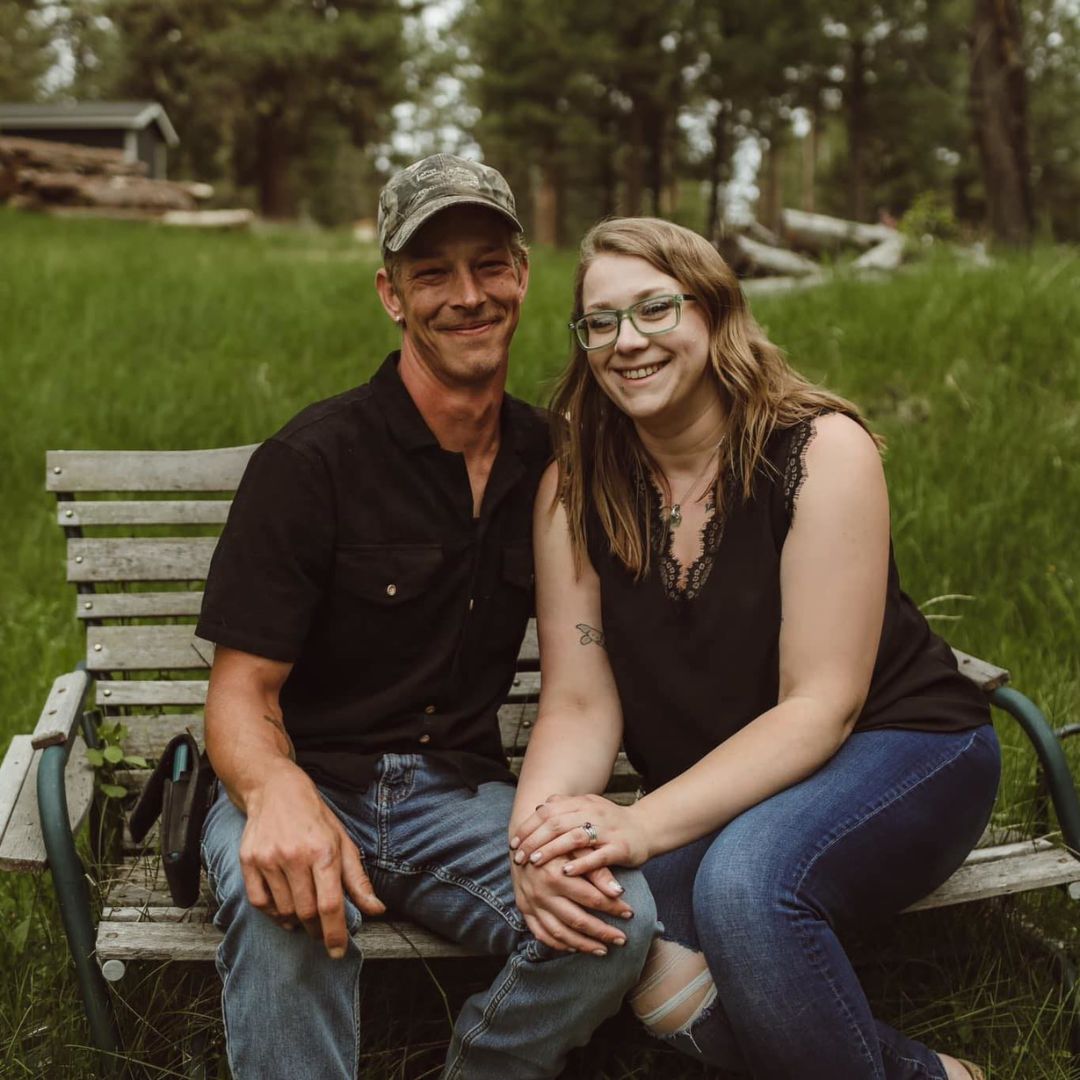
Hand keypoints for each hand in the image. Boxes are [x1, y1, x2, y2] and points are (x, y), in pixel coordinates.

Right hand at [238, 762, 384, 957]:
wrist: (275, 790)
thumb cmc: (314, 818)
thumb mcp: (343, 842)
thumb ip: (358, 880)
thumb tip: (377, 910)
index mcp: (324, 851)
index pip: (330, 904)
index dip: (336, 933)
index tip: (338, 952)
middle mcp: (295, 856)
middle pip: (306, 912)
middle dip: (317, 930)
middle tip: (322, 932)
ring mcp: (269, 859)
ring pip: (284, 910)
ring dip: (297, 922)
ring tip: (305, 916)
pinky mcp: (248, 861)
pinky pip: (260, 902)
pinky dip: (274, 914)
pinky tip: (284, 909)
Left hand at [510, 793, 651, 876]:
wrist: (646, 829)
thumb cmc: (610, 822)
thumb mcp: (587, 808)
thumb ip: (565, 806)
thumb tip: (539, 806)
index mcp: (582, 802)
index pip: (548, 810)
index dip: (529, 826)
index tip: (514, 843)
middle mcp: (593, 812)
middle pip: (557, 823)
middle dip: (535, 840)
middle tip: (519, 857)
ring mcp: (607, 830)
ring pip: (574, 838)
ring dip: (552, 850)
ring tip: (535, 862)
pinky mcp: (621, 847)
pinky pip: (598, 856)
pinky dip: (581, 863)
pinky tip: (566, 872)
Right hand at [510, 848, 635, 954]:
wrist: (523, 837)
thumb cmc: (557, 840)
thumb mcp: (577, 847)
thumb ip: (597, 869)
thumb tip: (618, 891)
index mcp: (556, 876)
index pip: (592, 898)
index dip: (613, 907)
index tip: (630, 913)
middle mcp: (542, 893)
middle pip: (577, 920)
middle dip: (602, 932)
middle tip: (622, 939)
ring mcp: (530, 902)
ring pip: (559, 933)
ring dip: (583, 945)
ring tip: (603, 950)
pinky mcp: (523, 908)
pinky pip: (541, 933)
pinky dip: (558, 944)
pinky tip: (574, 948)